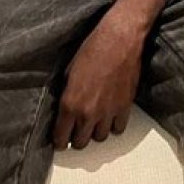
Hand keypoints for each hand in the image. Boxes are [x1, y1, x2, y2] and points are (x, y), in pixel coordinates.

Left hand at [53, 15, 143, 149]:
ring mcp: (108, 112)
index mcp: (70, 104)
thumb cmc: (93, 49)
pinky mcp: (124, 107)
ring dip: (95, 132)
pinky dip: (113, 125)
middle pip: (80, 143)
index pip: (61, 138)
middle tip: (75, 130)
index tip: (59, 139)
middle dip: (75, 138)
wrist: (119, 40)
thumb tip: (64, 108)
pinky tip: (109, 117)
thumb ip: (66, 95)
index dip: (59, 140)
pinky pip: (118, 129)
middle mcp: (89, 113)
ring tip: (93, 122)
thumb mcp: (68, 72)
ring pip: (100, 138)